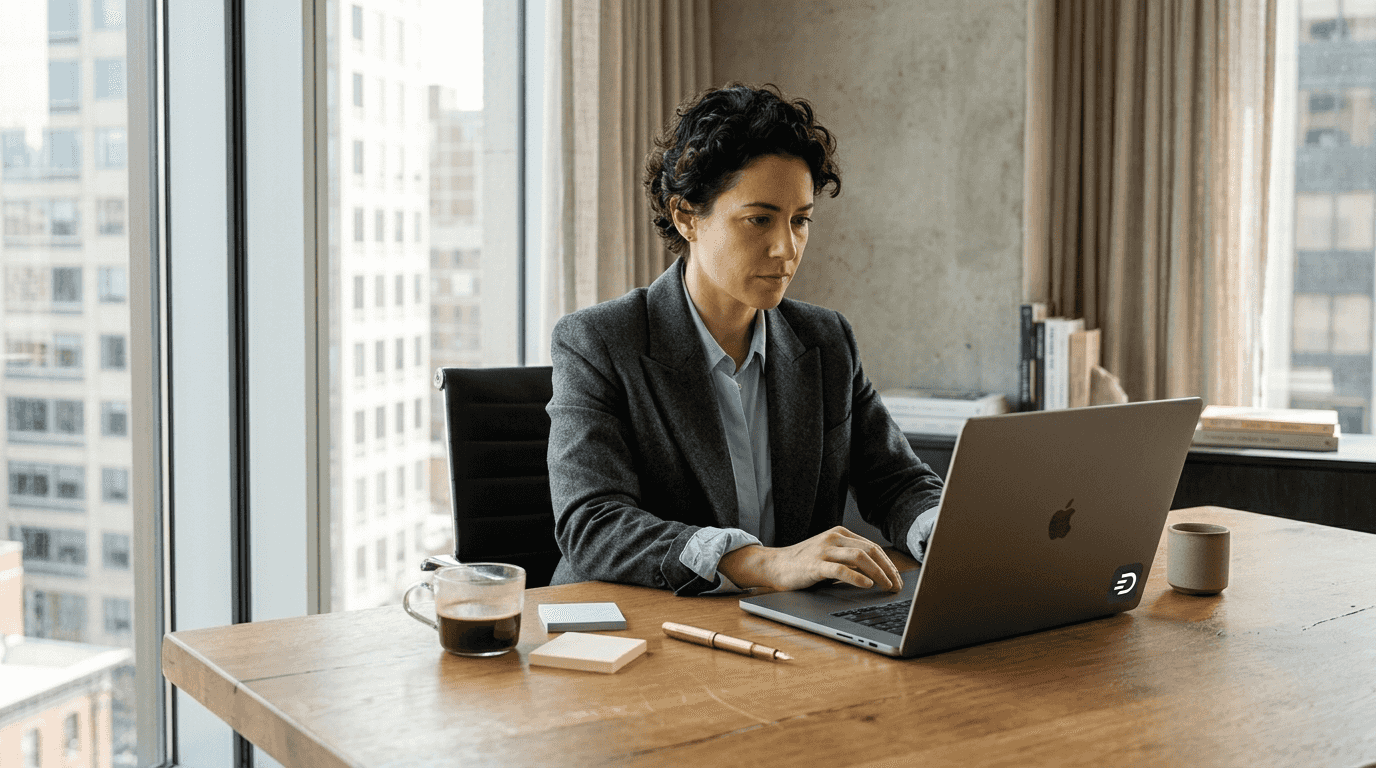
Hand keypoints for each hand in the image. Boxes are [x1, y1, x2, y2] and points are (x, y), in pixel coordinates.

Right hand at [717, 526, 903, 592]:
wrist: (775, 566)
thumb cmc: (804, 564)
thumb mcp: (829, 555)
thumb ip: (849, 559)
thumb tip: (878, 573)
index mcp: (840, 533)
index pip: (872, 546)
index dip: (888, 563)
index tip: (897, 579)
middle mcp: (833, 538)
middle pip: (870, 550)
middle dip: (888, 569)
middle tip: (897, 585)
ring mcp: (824, 550)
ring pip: (859, 557)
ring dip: (878, 573)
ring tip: (887, 586)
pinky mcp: (814, 565)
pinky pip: (840, 569)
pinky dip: (857, 577)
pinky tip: (867, 585)